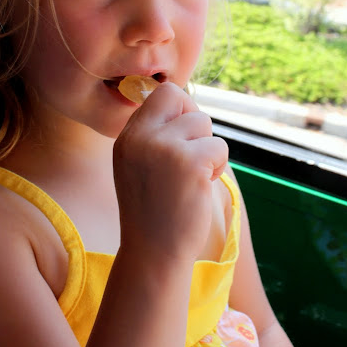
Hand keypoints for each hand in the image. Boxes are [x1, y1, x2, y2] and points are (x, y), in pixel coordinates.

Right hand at [113, 82, 227, 264]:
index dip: (179, 109)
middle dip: (195, 122)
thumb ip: (154, 137)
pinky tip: (200, 187)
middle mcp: (142, 138)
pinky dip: (216, 167)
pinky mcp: (191, 163)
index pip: (161, 94)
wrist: (154, 252)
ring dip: (208, 149)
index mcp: (127, 138)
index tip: (182, 136)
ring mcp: (165, 149)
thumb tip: (186, 106)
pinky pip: (219, 146)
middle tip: (193, 154)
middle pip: (181, 98)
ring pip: (203, 123)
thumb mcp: (138, 166)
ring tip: (193, 177)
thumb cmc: (153, 211)